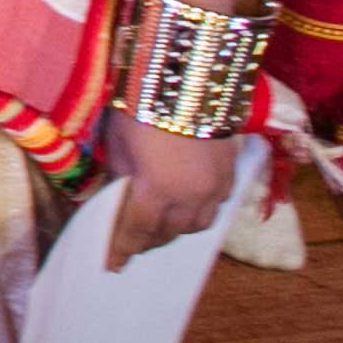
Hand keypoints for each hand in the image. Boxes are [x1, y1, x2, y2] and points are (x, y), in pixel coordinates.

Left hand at [99, 110, 243, 266]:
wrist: (191, 77)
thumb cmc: (143, 104)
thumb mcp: (118, 140)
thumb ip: (118, 175)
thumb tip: (116, 197)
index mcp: (157, 190)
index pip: (136, 230)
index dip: (121, 249)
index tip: (113, 265)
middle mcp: (190, 197)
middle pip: (167, 232)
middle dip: (146, 240)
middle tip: (130, 242)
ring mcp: (215, 188)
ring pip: (195, 226)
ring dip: (174, 230)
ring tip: (156, 226)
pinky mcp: (229, 176)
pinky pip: (213, 208)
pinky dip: (196, 214)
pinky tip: (184, 206)